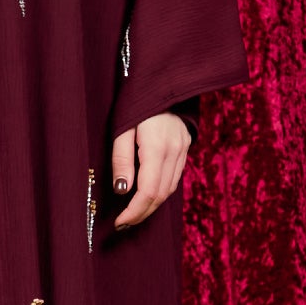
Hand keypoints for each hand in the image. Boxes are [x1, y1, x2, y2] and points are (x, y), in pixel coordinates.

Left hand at [111, 112, 189, 228]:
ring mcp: (183, 150)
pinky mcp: (185, 148)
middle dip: (142, 213)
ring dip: (152, 205)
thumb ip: (122, 160)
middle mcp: (174, 152)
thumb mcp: (121, 128)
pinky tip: (148, 196)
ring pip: (170, 189)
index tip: (120, 222)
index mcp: (157, 148)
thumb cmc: (136, 102)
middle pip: (160, 195)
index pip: (148, 191)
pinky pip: (175, 178)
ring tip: (134, 214)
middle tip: (124, 224)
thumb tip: (122, 191)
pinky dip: (161, 192)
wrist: (164, 80)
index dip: (134, 211)